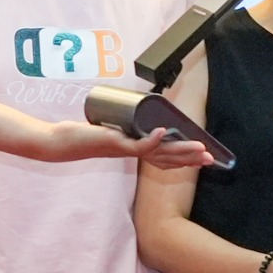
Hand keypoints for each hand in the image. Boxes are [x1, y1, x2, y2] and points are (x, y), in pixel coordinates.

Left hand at [41, 116, 213, 170]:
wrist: (62, 142)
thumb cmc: (83, 135)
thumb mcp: (109, 128)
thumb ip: (123, 124)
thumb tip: (133, 112)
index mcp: (135, 151)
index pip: (165, 158)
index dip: (185, 159)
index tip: (203, 158)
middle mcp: (133, 154)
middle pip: (168, 159)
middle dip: (190, 159)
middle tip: (210, 159)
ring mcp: (126, 150)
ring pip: (159, 154)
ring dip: (180, 151)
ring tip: (199, 147)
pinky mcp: (116, 144)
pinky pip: (139, 145)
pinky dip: (153, 139)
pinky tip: (164, 132)